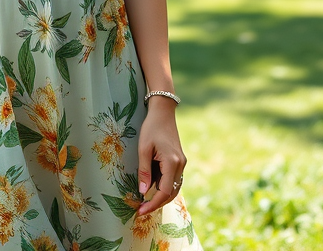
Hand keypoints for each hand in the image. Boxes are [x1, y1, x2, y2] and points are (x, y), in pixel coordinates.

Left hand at [136, 100, 185, 215]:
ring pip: (174, 188)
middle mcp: (180, 165)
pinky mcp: (179, 161)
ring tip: (145, 202)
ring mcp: (181, 163)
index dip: (153, 204)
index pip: (164, 192)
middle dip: (157, 204)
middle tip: (141, 210)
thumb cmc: (151, 128)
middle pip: (171, 193)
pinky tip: (152, 189)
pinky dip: (164, 187)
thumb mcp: (143, 149)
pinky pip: (173, 180)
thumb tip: (143, 192)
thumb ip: (144, 171)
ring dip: (161, 197)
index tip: (140, 211)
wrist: (163, 112)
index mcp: (172, 163)